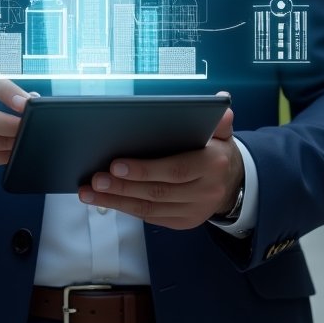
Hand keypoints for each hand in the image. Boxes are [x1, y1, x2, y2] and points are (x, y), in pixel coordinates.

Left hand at [77, 94, 241, 229]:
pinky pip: (151, 217)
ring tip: (89, 193)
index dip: (144, 169)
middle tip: (94, 179)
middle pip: (157, 192)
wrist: (233, 184)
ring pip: (150, 208)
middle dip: (122, 187)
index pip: (175, 169)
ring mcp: (193, 211)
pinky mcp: (183, 223)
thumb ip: (218, 119)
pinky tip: (106, 201)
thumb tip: (221, 99)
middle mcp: (204, 192)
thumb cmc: (216, 151)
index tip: (116, 164)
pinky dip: (127, 209)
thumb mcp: (222, 133)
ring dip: (116, 201)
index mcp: (212, 165)